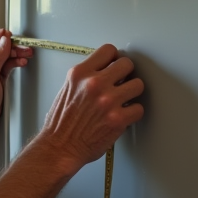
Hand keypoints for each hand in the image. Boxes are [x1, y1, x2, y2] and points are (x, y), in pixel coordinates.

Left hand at [0, 29, 32, 135]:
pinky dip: (17, 62)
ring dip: (17, 53)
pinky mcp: (0, 76)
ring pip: (6, 55)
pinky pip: (10, 64)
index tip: (8, 34)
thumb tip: (4, 42)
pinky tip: (22, 61)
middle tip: (23, 45)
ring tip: (27, 53)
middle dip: (12, 45)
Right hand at [38, 44, 143, 170]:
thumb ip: (85, 77)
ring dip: (132, 92)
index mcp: (80, 74)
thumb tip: (105, 70)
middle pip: (127, 64)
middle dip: (126, 73)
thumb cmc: (61, 123)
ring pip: (138, 84)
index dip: (114, 58)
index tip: (115, 66)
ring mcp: (108, 101)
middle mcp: (94, 84)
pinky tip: (123, 115)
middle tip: (122, 83)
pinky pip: (139, 108)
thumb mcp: (67, 89)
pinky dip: (133, 113)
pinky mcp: (118, 119)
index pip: (108, 50)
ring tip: (124, 100)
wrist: (59, 147)